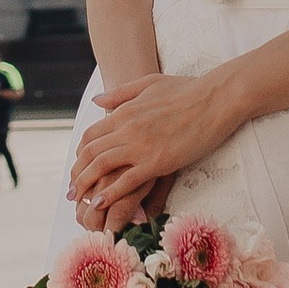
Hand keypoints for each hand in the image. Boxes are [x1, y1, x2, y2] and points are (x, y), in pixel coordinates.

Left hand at [68, 69, 236, 230]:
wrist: (216, 98)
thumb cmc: (188, 89)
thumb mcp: (149, 84)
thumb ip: (120, 93)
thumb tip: (97, 101)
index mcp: (125, 111)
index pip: (91, 135)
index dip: (80, 154)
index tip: (78, 169)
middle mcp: (127, 128)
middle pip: (91, 153)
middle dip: (77, 174)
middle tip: (72, 192)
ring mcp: (141, 145)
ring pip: (102, 167)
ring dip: (86, 186)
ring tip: (79, 201)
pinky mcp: (157, 161)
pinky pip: (126, 181)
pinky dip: (109, 194)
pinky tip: (99, 204)